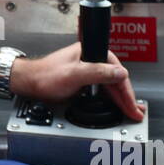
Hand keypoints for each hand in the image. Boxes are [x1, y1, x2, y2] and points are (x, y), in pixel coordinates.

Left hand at [15, 44, 145, 121]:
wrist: (28, 83)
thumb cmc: (44, 76)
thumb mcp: (74, 74)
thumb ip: (98, 72)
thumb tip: (119, 73)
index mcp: (91, 52)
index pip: (117, 72)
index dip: (126, 92)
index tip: (132, 105)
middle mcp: (91, 59)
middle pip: (115, 80)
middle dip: (126, 98)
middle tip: (136, 112)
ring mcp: (87, 70)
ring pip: (109, 86)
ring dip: (120, 99)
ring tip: (131, 111)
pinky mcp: (82, 80)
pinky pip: (101, 90)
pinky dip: (110, 99)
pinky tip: (116, 106)